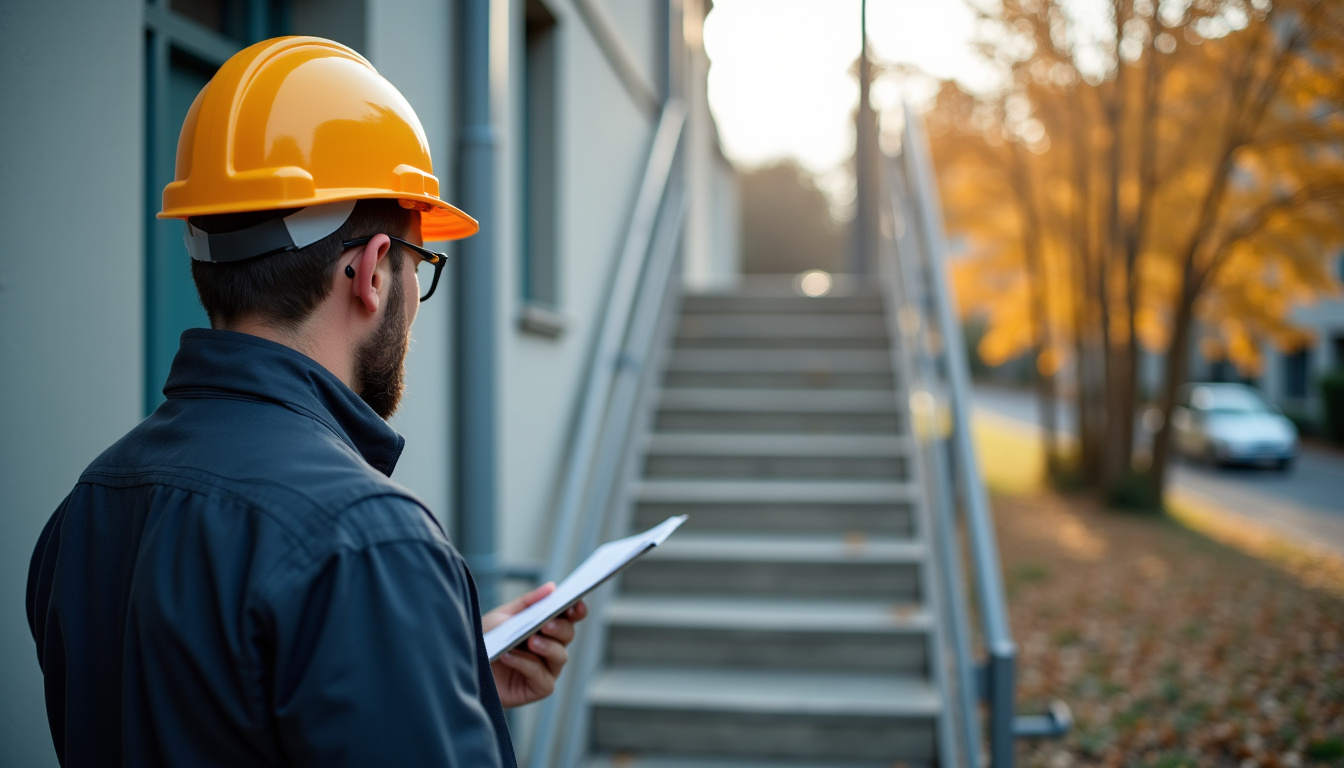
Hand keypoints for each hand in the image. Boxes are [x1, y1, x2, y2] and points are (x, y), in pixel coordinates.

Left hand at [483, 582, 587, 708]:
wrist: (466, 668)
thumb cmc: (486, 642)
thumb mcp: (502, 617)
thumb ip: (527, 602)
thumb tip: (552, 587)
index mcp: (545, 628)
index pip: (569, 618)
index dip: (576, 610)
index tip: (575, 603)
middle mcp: (550, 648)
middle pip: (568, 635)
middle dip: (560, 628)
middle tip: (547, 623)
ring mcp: (546, 669)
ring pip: (560, 656)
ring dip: (547, 647)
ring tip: (530, 641)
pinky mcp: (538, 688)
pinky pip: (542, 677)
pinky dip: (526, 665)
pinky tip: (509, 656)